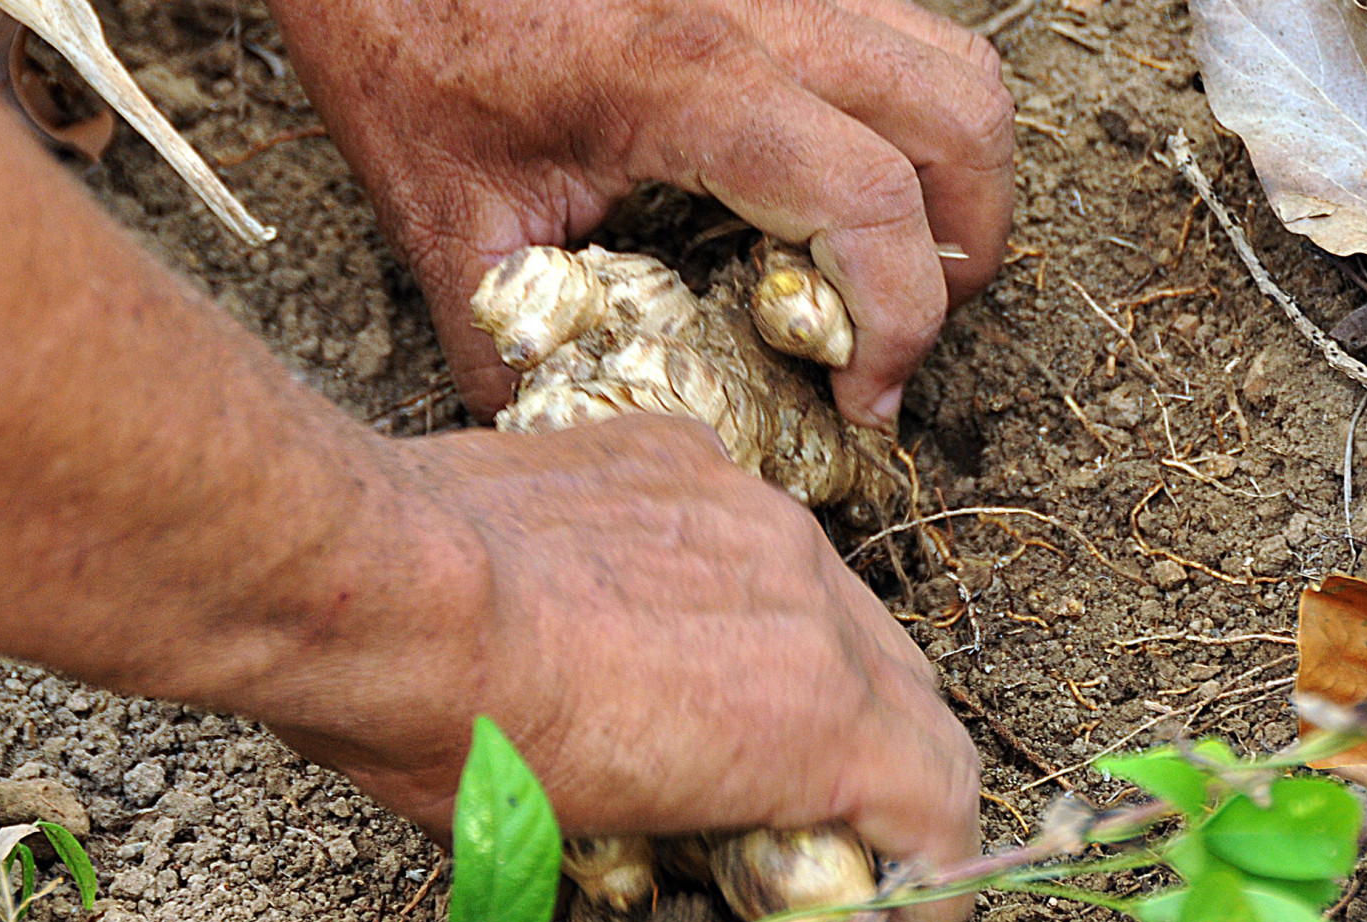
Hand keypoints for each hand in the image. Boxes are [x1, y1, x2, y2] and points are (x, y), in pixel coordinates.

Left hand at [268, 0, 1013, 426]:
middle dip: (962, 252)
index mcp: (690, 80)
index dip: (900, 323)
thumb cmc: (404, 47)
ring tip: (885, 264)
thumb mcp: (447, 221)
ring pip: (949, 62)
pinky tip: (833, 185)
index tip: (864, 401)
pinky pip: (898, 33)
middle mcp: (762, 8)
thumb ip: (516, 348)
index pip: (872, 202)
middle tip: (897, 334)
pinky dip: (907, 122)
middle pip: (959, 120)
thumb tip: (571, 435)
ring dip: (953, 179)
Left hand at [280, 417, 980, 921]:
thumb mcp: (589, 852)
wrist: (368, 583)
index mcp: (809, 719)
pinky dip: (739, 597)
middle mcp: (810, 600)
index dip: (925, 902)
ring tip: (736, 730)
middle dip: (887, 797)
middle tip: (817, 852)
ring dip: (820, 687)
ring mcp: (750, 513)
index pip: (941, 816)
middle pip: (914, 710)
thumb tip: (707, 852)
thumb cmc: (458, 738)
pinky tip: (658, 623)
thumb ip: (697, 845)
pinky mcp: (684, 455)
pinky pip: (751, 537)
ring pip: (841, 611)